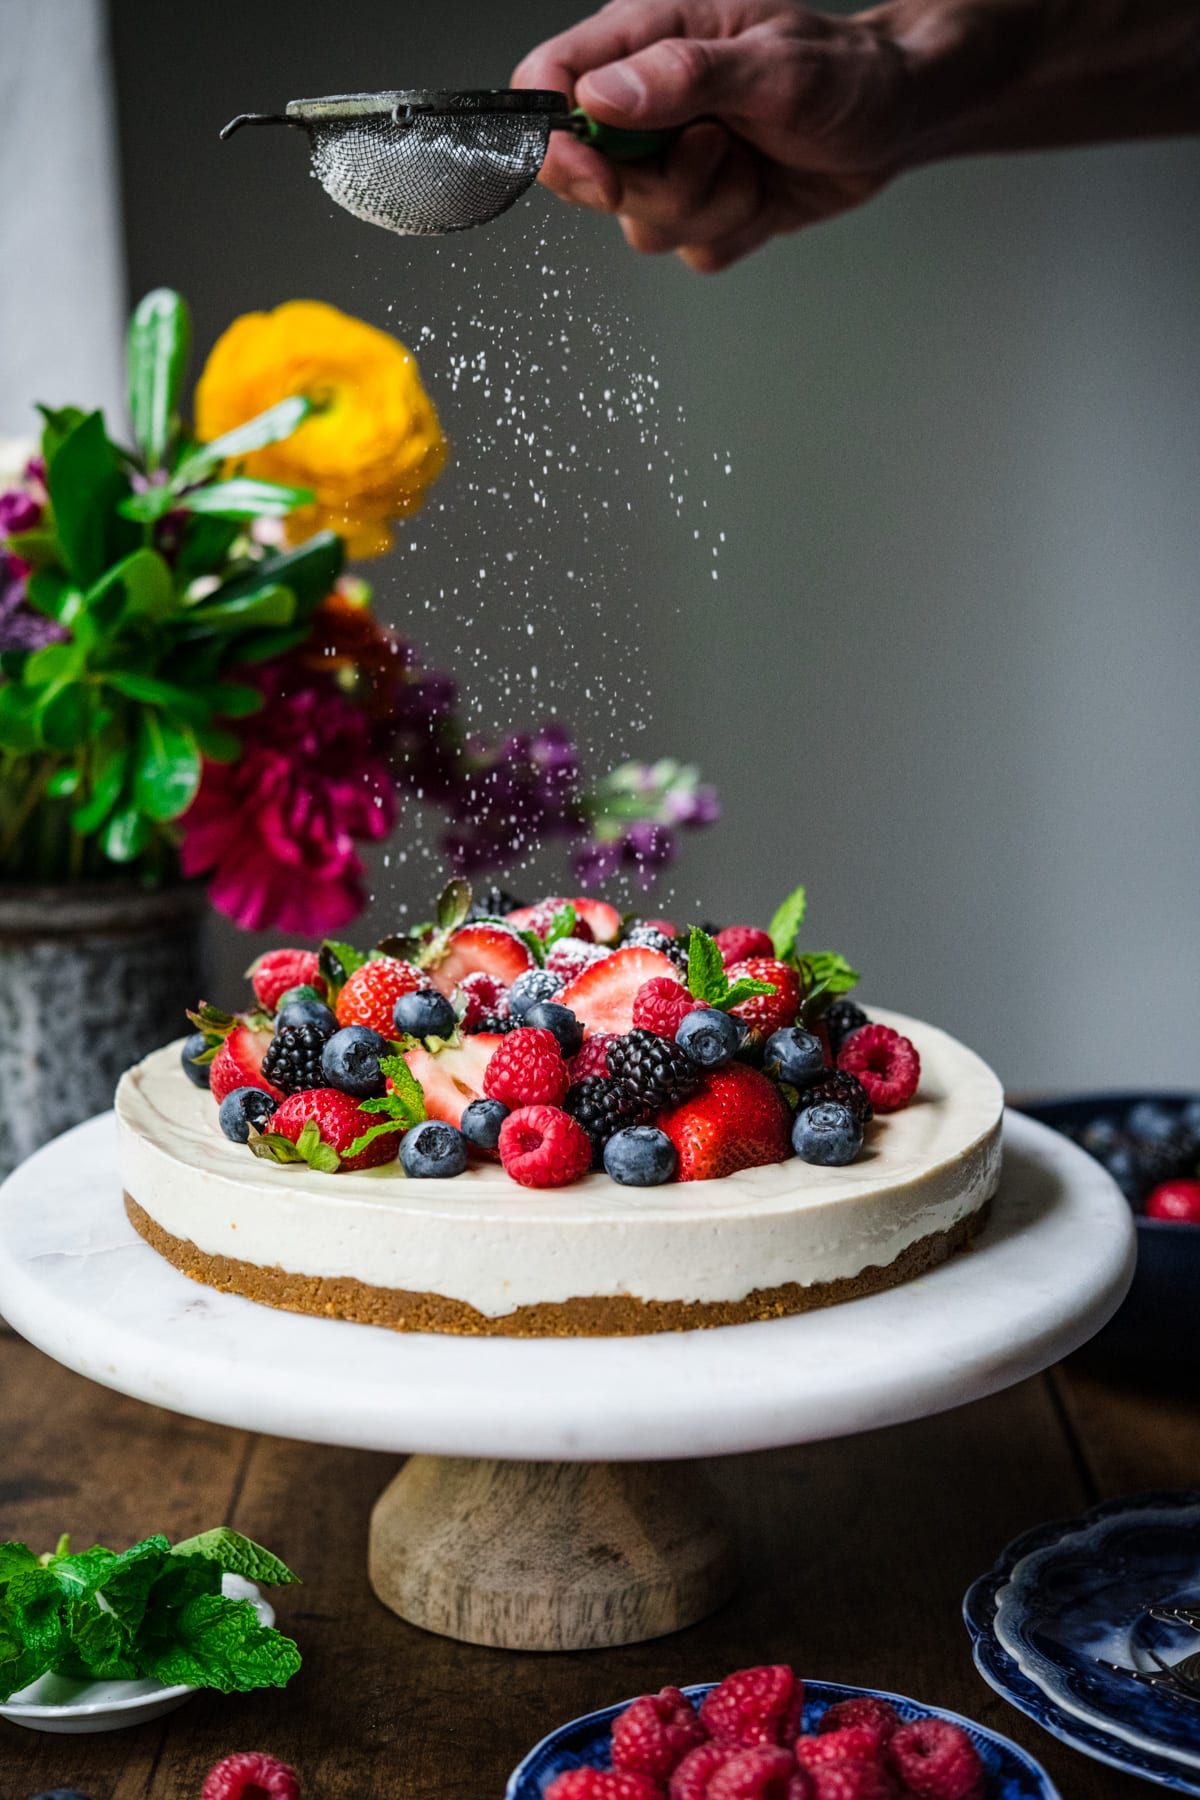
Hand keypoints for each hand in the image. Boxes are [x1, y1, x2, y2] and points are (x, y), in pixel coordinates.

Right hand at [512, 0, 923, 272]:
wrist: (897, 117)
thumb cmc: (847, 71)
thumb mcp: (776, 64)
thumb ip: (685, 75)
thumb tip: (601, 96)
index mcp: (646, 41)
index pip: (547, 84)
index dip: (552, 140)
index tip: (599, 175)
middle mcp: (646, 103)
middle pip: (587, 176)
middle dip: (656, 187)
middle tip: (718, 149)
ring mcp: (672, 160)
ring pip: (641, 225)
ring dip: (708, 209)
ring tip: (753, 163)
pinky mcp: (704, 208)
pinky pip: (691, 250)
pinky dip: (734, 232)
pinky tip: (765, 191)